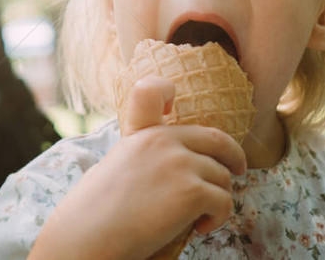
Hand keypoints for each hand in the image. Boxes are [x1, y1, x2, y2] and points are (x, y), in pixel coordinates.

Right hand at [29, 75, 245, 259]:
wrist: (87, 234)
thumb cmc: (94, 212)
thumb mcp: (115, 166)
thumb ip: (142, 157)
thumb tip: (166, 171)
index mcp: (143, 133)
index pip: (158, 91)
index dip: (176, 94)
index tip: (186, 112)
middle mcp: (164, 141)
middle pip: (217, 140)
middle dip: (233, 156)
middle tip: (237, 171)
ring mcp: (180, 164)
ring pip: (223, 177)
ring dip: (218, 199)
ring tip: (200, 217)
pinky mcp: (192, 192)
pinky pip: (224, 202)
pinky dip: (218, 218)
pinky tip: (198, 228)